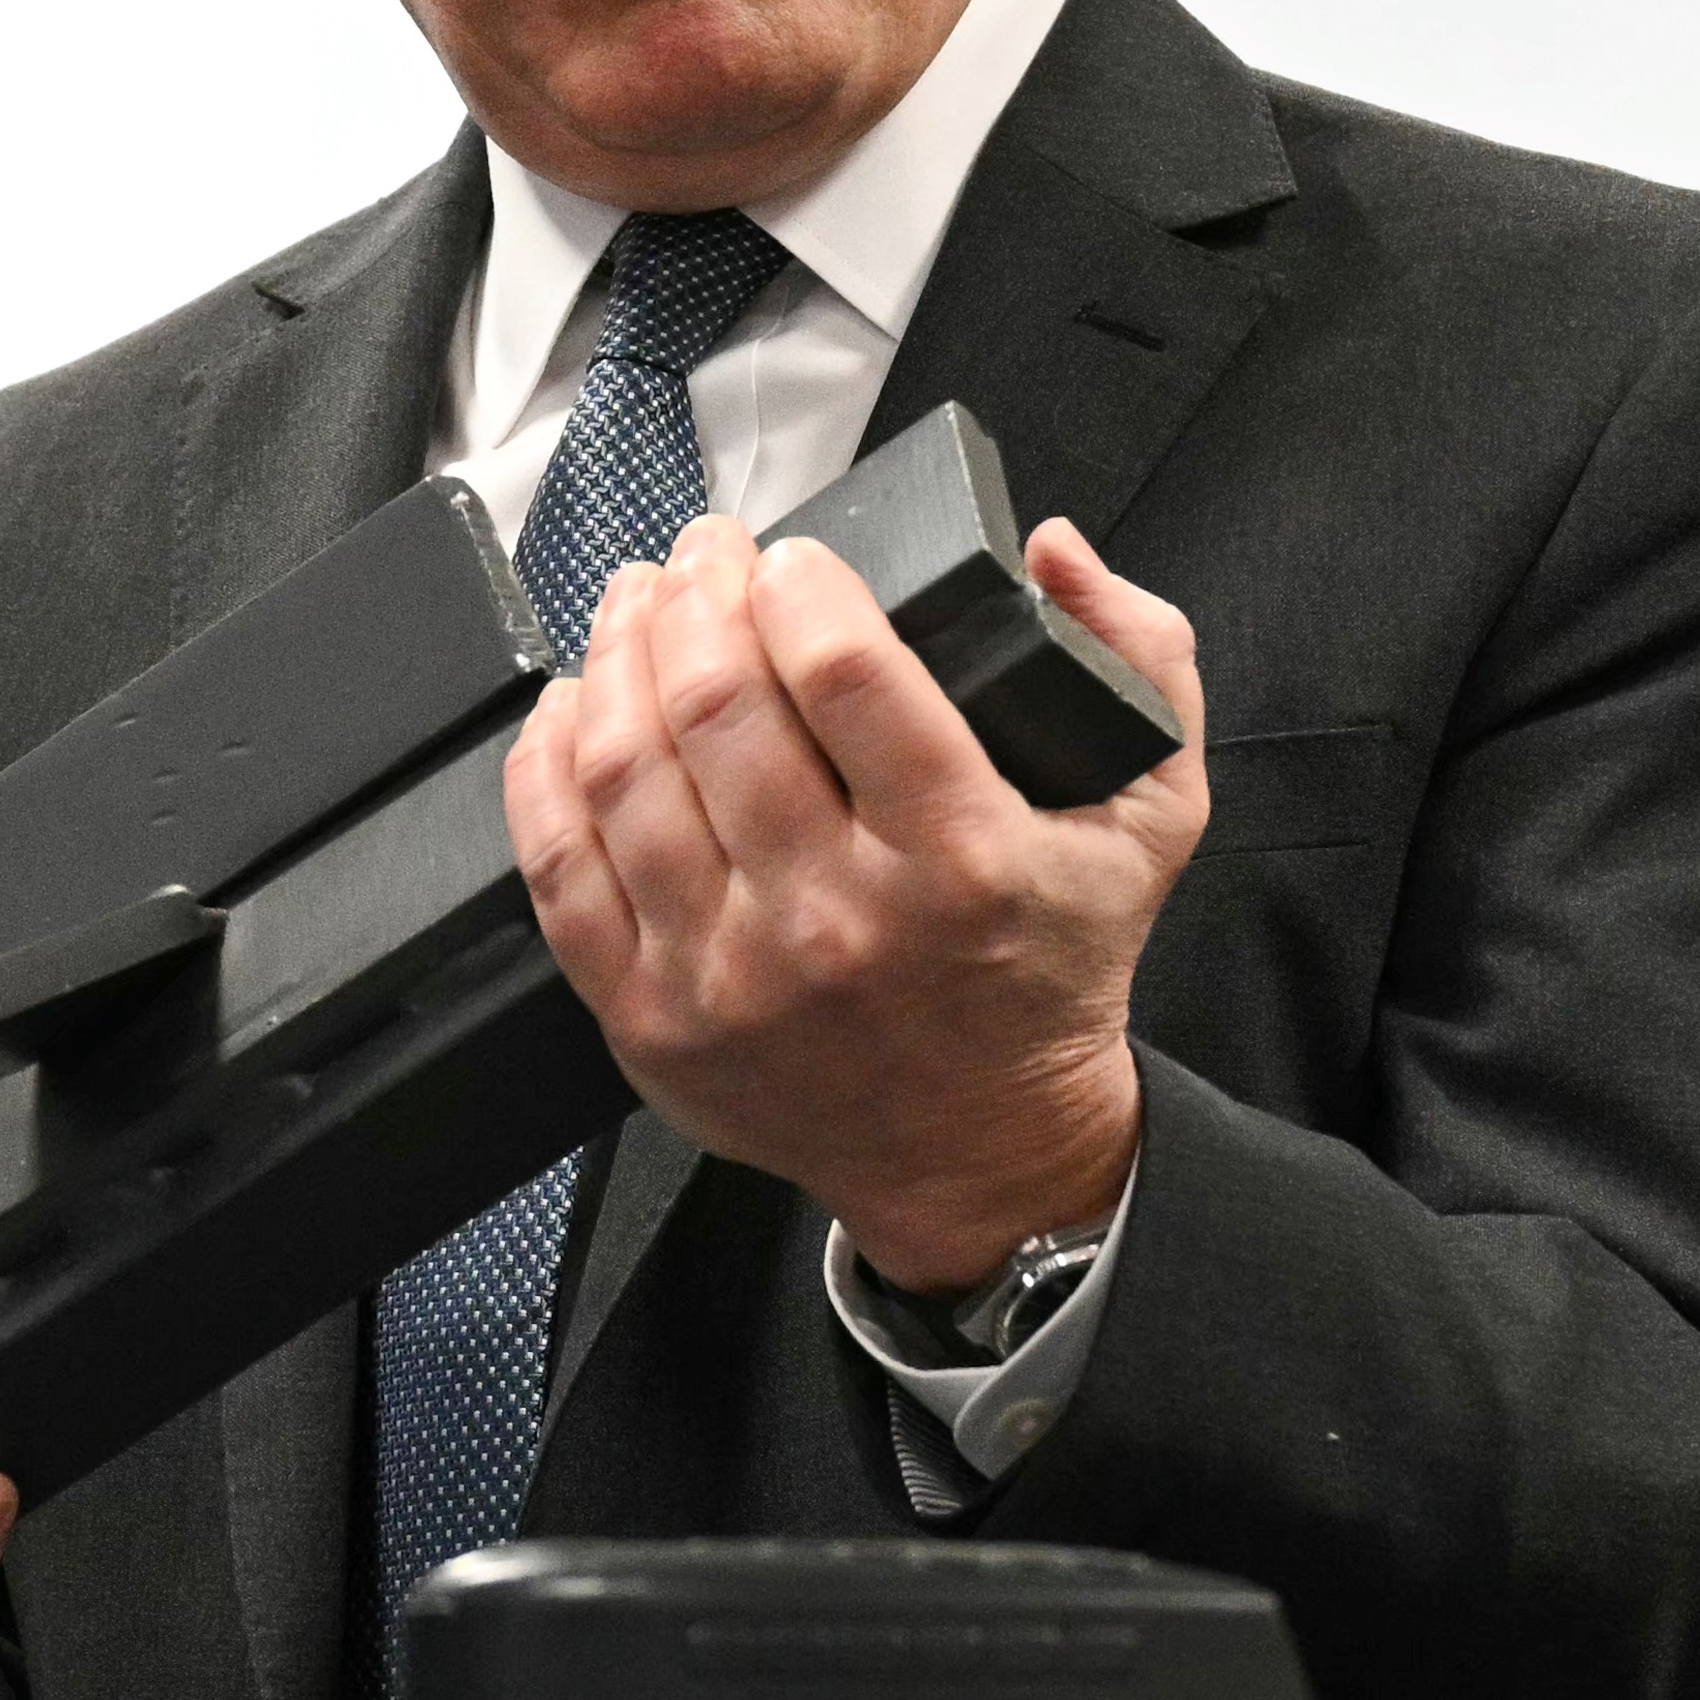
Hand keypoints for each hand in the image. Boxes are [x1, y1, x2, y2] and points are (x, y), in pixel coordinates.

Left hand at [509, 510, 1208, 1292]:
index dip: (797, 582)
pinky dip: (546, 766)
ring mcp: (728, 977)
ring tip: (638, 604)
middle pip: (718, 705)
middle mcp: (836, 922)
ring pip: (625, 770)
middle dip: (697, 594)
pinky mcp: (649, 1019)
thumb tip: (1049, 544)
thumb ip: (1140, 662)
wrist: (984, 1155)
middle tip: (705, 554)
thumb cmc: (1052, 973)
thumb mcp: (1153, 816)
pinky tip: (568, 707)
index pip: (846, 673)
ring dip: (616, 656)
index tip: (790, 555)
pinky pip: (559, 867)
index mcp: (962, 861)